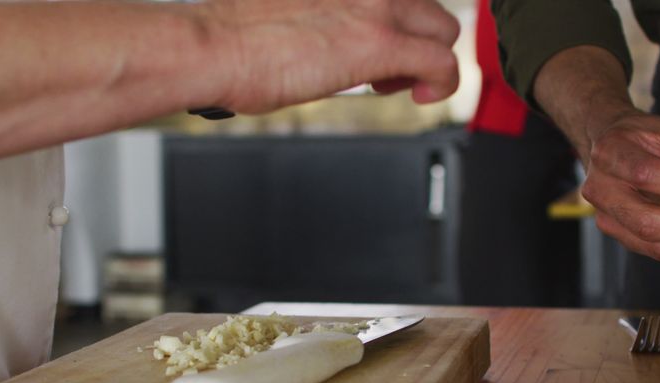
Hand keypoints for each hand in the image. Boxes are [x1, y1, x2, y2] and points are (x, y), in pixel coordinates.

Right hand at [202, 0, 459, 112]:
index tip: (379, 48)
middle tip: (388, 69)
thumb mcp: (289, 13)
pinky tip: (421, 96)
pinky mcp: (381, 44)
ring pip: (442, 29)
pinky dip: (441, 84)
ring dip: (427, 60)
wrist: (216, 46)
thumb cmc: (235, 38)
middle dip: (416, 40)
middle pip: (427, 7)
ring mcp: (376, 9)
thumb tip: (328, 45)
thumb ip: (323, 21)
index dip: (395, 23)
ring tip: (396, 83)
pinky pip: (441, 63)